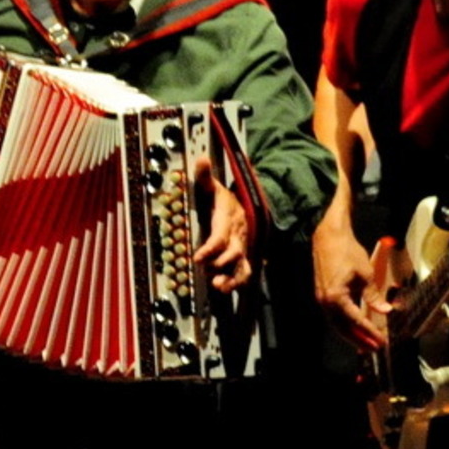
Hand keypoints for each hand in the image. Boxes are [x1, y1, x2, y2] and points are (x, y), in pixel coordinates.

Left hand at [190, 156, 251, 292]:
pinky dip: (237, 282)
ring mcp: (242, 247)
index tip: (198, 257)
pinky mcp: (243, 257)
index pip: (220, 236)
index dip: (210, 248)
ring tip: (219, 286)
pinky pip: (245, 272)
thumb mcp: (213, 186)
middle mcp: (237, 235)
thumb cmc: (225, 199)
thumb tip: (201, 159)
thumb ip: (204, 176)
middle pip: (233, 253)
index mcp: (228, 219)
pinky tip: (224, 289)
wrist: (250, 206)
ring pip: (242, 266)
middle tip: (205, 269)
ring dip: (232, 278)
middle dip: (219, 263)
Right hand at [312, 224, 387, 350]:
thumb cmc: (347, 252)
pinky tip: (356, 327)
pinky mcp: (323, 295)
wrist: (329, 237)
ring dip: (352, 334)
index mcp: (336, 297)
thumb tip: (385, 311)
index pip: (356, 321)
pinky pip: (335, 316)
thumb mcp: (366, 274)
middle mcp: (326, 302)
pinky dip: (346, 324)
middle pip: (343, 329)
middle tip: (375, 349)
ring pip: (337, 324)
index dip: (370, 332)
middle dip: (359, 340)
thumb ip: (373, 296)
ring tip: (366, 342)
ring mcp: (322, 300)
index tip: (382, 341)